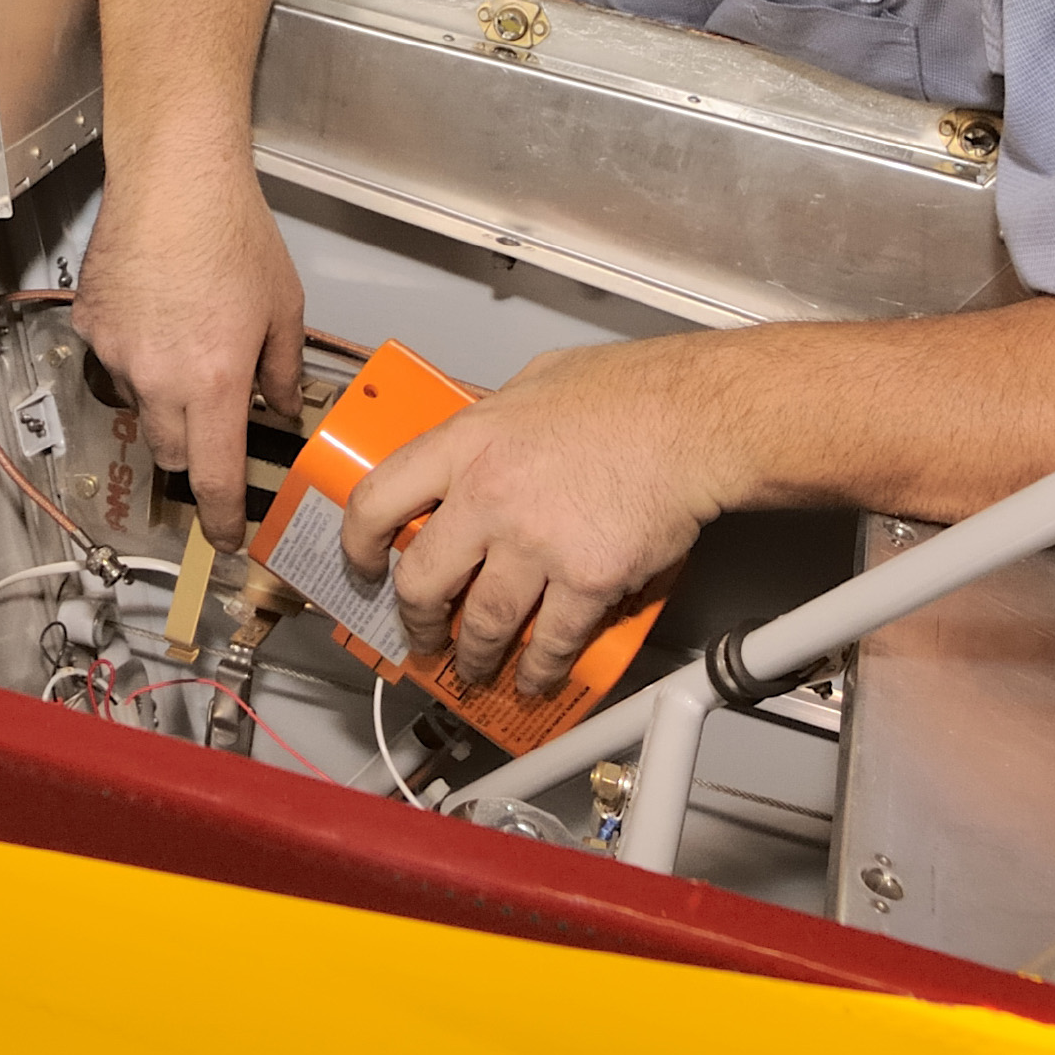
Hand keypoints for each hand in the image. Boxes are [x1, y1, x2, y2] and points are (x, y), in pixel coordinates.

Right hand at [70, 155, 304, 551]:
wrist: (173, 180)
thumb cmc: (232, 233)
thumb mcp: (284, 307)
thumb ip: (283, 369)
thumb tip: (280, 405)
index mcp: (215, 382)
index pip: (213, 475)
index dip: (221, 517)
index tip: (229, 536)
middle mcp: (160, 377)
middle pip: (172, 450)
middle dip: (195, 448)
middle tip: (215, 415)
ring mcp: (118, 353)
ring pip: (141, 405)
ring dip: (165, 396)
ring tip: (187, 341)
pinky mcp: (90, 326)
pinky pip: (113, 360)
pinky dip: (136, 352)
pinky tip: (156, 312)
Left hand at [338, 335, 750, 696]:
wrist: (696, 419)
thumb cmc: (630, 391)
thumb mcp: (535, 380)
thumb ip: (492, 417)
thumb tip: (474, 434)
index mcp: (468, 443)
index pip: (378, 500)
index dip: (358, 543)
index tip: (363, 565)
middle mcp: (490, 497)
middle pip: (423, 581)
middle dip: (416, 620)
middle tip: (422, 632)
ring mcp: (537, 544)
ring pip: (483, 625)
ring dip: (473, 656)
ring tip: (474, 667)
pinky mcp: (586, 580)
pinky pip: (550, 641)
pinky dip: (538, 668)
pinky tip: (535, 674)